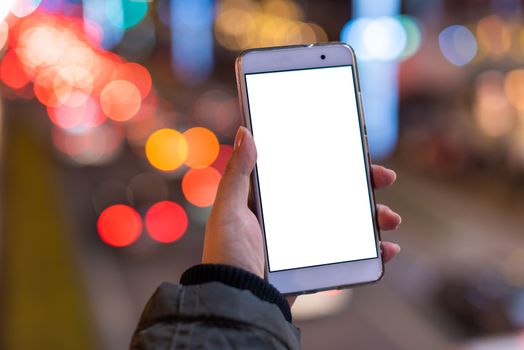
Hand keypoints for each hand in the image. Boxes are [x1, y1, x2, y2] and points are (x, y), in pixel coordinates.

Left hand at [202, 127, 401, 284]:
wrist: (238, 301)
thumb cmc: (228, 254)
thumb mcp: (229, 210)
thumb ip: (237, 173)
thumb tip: (245, 132)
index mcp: (273, 200)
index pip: (307, 171)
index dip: (333, 159)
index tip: (356, 149)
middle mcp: (293, 218)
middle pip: (335, 194)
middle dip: (364, 185)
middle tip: (384, 178)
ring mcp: (308, 242)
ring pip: (349, 222)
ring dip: (374, 217)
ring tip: (390, 218)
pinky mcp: (317, 265)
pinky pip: (350, 254)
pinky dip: (373, 251)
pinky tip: (387, 249)